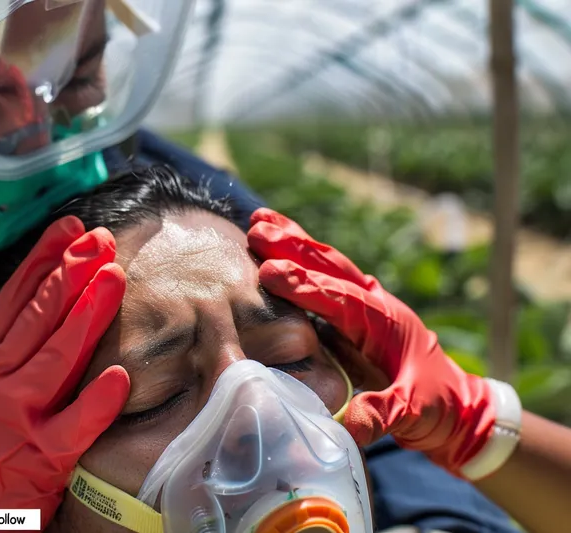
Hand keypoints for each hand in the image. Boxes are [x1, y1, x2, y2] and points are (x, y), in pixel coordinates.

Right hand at [0, 216, 129, 526]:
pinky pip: (73, 427)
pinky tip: (120, 378)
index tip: (67, 228)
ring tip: (113, 278)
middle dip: (69, 273)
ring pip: (55, 358)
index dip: (41, 260)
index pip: (13, 300)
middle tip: (98, 239)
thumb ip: (8, 352)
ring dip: (86, 315)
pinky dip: (95, 402)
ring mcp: (15, 418)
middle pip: (36, 318)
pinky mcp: (37, 458)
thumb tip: (47, 304)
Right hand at [247, 208, 496, 475]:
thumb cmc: (436, 407)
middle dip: (294, 247)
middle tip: (256, 230)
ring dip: (293, 241)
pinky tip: (274, 246)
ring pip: (326, 263)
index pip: (341, 300)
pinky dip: (300, 257)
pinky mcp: (354, 310)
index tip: (271, 273)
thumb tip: (347, 424)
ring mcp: (364, 303)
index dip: (307, 286)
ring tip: (258, 221)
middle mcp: (374, 304)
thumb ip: (381, 413)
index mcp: (385, 323)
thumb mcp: (412, 413)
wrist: (458, 406)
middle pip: (331, 267)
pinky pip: (324, 276)